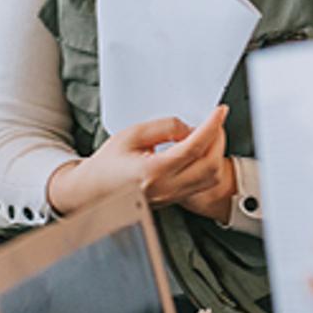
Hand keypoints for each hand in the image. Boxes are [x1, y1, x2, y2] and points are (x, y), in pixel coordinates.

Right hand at [46, 106, 234, 218]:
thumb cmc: (107, 165)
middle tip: (215, 121)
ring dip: (216, 153)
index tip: (219, 112)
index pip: (194, 146)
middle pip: (211, 165)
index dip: (212, 126)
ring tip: (207, 135)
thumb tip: (188, 127)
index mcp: (153, 171)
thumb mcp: (131, 135)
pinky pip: (202, 184)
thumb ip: (163, 127)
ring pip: (211, 177)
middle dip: (219, 139)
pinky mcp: (175, 200)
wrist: (93, 192)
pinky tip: (198, 151)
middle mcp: (166, 188)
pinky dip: (207, 164)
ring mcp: (172, 197)